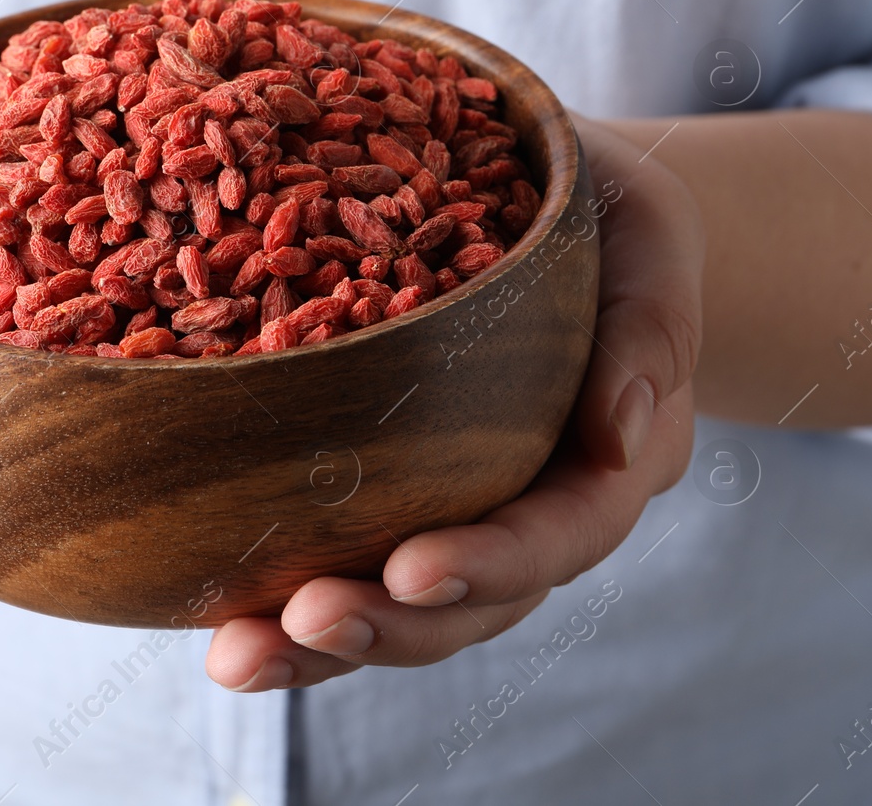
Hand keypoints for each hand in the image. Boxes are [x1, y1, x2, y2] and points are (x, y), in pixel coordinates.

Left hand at [204, 114, 704, 689]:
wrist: (569, 219)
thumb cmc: (611, 215)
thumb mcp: (649, 231)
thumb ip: (653, 324)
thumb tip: (620, 438)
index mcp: (611, 459)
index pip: (564, 533)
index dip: (492, 563)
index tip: (409, 570)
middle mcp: (538, 509)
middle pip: (475, 603)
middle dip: (389, 625)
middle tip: (303, 620)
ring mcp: (466, 515)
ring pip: (404, 608)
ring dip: (321, 644)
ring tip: (237, 657)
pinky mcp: (400, 501)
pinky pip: (351, 565)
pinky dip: (286, 604)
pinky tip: (218, 622)